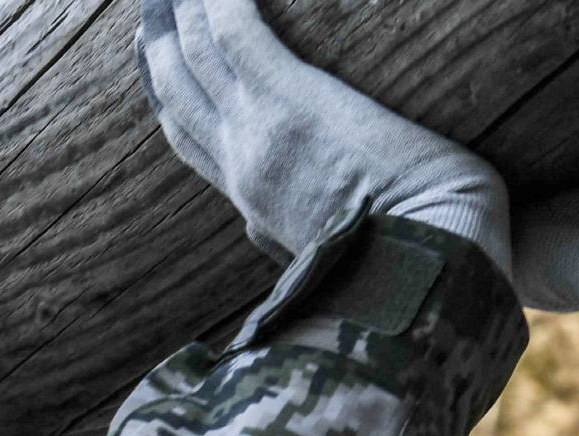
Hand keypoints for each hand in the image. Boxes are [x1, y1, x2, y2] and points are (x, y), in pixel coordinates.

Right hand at [137, 0, 507, 273]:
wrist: (426, 265)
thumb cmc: (401, 257)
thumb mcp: (321, 259)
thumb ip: (283, 239)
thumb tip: (255, 229)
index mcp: (253, 200)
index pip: (189, 137)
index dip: (166, 92)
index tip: (153, 56)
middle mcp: (242, 162)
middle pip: (179, 89)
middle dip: (160, 41)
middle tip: (154, 2)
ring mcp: (258, 129)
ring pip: (197, 54)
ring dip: (185, 6)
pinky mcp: (291, 98)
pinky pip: (235, 33)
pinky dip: (220, 0)